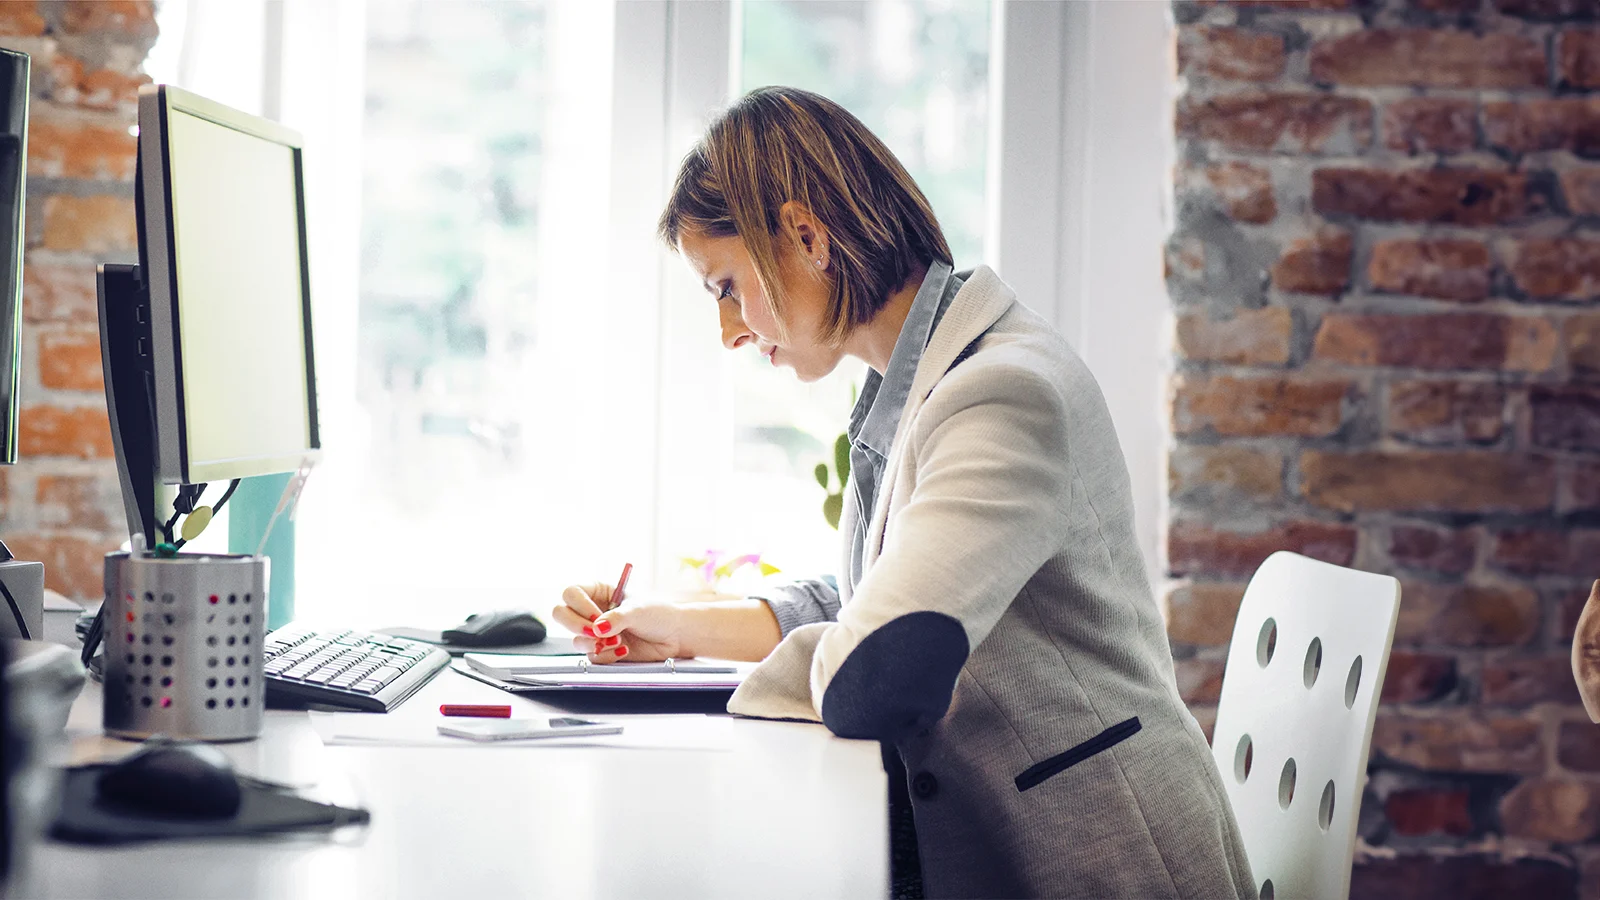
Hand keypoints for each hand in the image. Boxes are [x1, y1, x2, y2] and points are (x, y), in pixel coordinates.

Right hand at [550, 583, 685, 662]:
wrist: (674, 637)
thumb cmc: (659, 614)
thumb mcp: (638, 610)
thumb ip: (616, 618)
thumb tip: (597, 628)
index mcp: (599, 591)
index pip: (571, 593)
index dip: (578, 605)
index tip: (596, 617)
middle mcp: (592, 611)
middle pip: (561, 614)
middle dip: (575, 625)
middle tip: (596, 632)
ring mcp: (595, 632)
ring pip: (575, 639)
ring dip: (595, 642)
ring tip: (619, 640)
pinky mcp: (602, 650)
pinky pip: (591, 656)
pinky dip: (606, 655)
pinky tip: (625, 650)